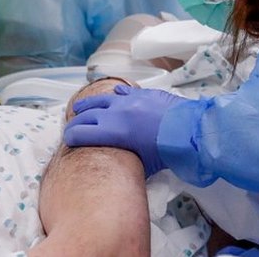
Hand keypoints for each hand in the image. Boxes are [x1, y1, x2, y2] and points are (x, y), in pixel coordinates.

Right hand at [64, 85, 188, 176]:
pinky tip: (113, 95)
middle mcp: (116, 112)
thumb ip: (127, 161)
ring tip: (79, 107)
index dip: (71, 137)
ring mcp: (130, 100)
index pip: (81, 133)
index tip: (67, 140)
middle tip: (70, 128)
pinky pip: (124, 92)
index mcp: (114, 132)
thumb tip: (122, 165)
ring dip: (88, 104)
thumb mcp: (143, 164)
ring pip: (101, 99)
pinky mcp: (143, 93)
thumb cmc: (168, 152)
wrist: (192, 131)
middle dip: (75, 122)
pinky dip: (115, 95)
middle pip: (87, 115)